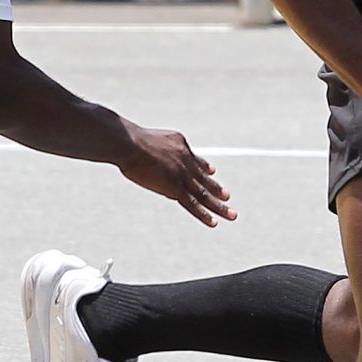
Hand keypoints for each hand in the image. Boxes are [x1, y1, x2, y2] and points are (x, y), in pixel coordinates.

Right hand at [119, 125, 235, 226]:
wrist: (130, 143)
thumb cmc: (130, 140)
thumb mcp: (148, 139)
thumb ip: (156, 147)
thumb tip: (147, 151)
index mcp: (180, 145)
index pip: (194, 160)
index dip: (204, 167)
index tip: (212, 171)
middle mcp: (185, 160)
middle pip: (203, 178)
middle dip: (216, 189)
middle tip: (227, 196)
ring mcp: (182, 174)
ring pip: (203, 194)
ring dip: (219, 206)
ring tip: (232, 215)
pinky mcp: (174, 187)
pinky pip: (192, 204)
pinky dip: (203, 214)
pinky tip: (213, 222)